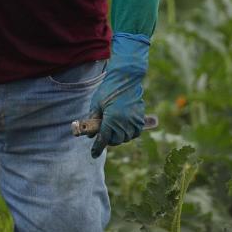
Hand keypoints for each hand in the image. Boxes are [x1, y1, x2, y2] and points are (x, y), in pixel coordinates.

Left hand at [86, 33, 148, 157]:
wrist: (125, 78)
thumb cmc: (108, 89)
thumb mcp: (96, 103)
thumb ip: (93, 119)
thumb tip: (91, 133)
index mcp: (111, 119)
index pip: (103, 139)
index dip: (97, 148)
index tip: (94, 154)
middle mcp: (123, 122)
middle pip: (116, 140)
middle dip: (109, 140)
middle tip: (105, 135)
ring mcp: (133, 120)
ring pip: (126, 137)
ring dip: (120, 137)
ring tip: (115, 131)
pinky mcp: (140, 117)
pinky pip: (136, 131)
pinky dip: (130, 133)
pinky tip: (125, 128)